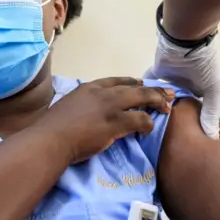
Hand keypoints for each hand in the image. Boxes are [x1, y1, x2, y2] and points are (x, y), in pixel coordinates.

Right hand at [39, 77, 174, 162]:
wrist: (52, 138)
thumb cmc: (53, 128)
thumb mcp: (68, 106)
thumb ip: (81, 106)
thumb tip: (86, 113)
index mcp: (89, 88)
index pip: (116, 81)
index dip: (131, 82)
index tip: (140, 84)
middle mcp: (103, 93)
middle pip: (135, 87)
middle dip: (152, 90)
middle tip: (166, 94)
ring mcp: (111, 106)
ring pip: (142, 98)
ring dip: (157, 103)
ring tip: (167, 108)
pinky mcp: (116, 122)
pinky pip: (140, 119)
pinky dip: (148, 123)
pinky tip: (150, 128)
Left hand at [145, 35, 219, 137]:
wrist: (185, 40)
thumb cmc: (203, 65)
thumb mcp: (213, 89)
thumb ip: (211, 111)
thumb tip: (212, 138)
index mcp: (200, 90)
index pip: (194, 111)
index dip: (190, 124)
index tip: (181, 140)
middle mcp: (185, 85)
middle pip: (176, 104)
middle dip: (169, 117)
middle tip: (158, 136)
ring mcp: (170, 78)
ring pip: (161, 96)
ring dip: (155, 106)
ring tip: (147, 124)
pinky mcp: (157, 71)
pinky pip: (149, 83)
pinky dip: (144, 91)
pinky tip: (138, 105)